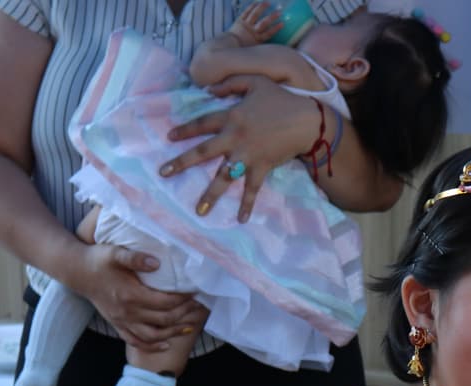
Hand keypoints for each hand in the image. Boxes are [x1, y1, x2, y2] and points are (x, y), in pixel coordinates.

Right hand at [66, 242, 206, 351]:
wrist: (77, 271)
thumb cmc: (98, 260)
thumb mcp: (115, 253)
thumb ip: (135, 258)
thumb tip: (156, 264)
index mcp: (130, 295)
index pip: (164, 302)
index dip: (182, 299)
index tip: (195, 292)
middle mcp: (127, 312)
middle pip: (163, 320)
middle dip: (183, 315)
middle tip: (197, 308)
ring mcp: (122, 320)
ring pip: (153, 335)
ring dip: (173, 333)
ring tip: (189, 327)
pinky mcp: (117, 324)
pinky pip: (136, 341)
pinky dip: (152, 346)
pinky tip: (166, 345)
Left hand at [160, 74, 317, 221]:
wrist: (307, 120)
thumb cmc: (283, 99)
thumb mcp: (256, 81)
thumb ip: (231, 84)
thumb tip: (209, 90)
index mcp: (231, 117)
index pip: (202, 124)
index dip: (185, 130)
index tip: (169, 137)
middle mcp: (234, 138)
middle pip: (203, 152)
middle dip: (182, 163)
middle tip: (163, 173)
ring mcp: (247, 156)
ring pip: (224, 177)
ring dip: (211, 194)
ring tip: (199, 211)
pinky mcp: (262, 167)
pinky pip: (252, 188)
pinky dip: (247, 204)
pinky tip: (241, 219)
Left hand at [229, 2, 282, 44]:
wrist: (229, 45)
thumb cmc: (243, 48)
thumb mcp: (255, 49)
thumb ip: (262, 46)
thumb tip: (272, 48)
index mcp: (257, 40)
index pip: (268, 33)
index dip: (276, 28)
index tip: (282, 23)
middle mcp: (253, 31)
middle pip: (263, 23)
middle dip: (272, 17)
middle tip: (279, 12)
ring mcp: (246, 25)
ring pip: (254, 15)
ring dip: (261, 8)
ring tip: (267, 2)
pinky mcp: (240, 20)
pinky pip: (246, 12)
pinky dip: (251, 7)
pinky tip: (257, 2)